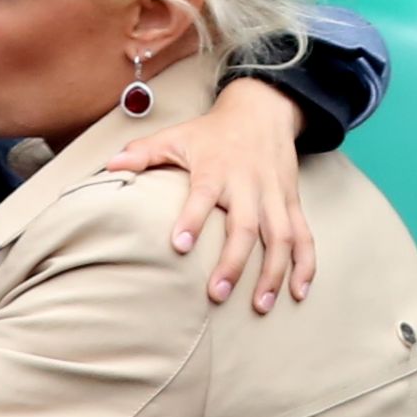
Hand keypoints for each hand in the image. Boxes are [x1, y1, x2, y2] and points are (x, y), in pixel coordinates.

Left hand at [106, 77, 313, 313]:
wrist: (263, 110)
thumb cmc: (211, 132)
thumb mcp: (175, 135)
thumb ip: (142, 153)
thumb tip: (110, 166)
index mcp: (216, 169)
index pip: (203, 195)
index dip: (192, 219)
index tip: (178, 245)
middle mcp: (248, 184)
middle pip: (246, 226)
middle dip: (234, 262)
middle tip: (216, 294)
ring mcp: (274, 195)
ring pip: (281, 237)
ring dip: (274, 273)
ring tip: (260, 305)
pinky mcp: (292, 202)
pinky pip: (304, 236)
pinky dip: (306, 265)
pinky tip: (299, 292)